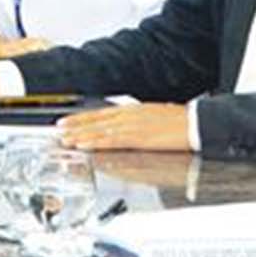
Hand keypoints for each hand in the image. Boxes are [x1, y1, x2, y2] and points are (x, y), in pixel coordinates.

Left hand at [58, 102, 191, 152]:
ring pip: (100, 131)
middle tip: (59, 130)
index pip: (101, 114)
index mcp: (133, 110)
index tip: (68, 121)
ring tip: (65, 140)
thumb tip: (125, 126)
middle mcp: (129, 116)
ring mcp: (133, 126)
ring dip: (81, 136)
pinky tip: (85, 146)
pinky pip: (112, 141)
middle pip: (97, 121)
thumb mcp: (153, 116)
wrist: (196, 123)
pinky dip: (96, 143)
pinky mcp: (139, 138)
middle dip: (76, 126)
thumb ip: (136, 121)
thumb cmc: (179, 121)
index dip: (83, 118)